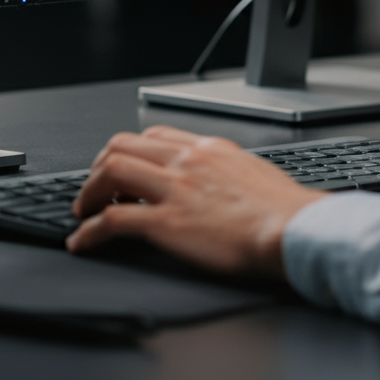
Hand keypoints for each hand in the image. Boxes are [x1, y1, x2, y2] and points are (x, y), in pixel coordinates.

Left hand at [66, 125, 324, 275]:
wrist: (297, 232)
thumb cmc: (287, 212)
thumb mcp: (254, 174)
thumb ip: (228, 172)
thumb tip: (220, 182)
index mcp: (208, 149)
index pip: (154, 136)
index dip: (129, 152)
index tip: (121, 169)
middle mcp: (187, 161)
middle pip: (123, 146)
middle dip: (100, 167)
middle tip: (94, 189)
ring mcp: (175, 189)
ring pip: (111, 172)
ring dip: (89, 192)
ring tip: (83, 212)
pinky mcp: (168, 223)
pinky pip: (113, 220)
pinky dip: (89, 231)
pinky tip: (82, 242)